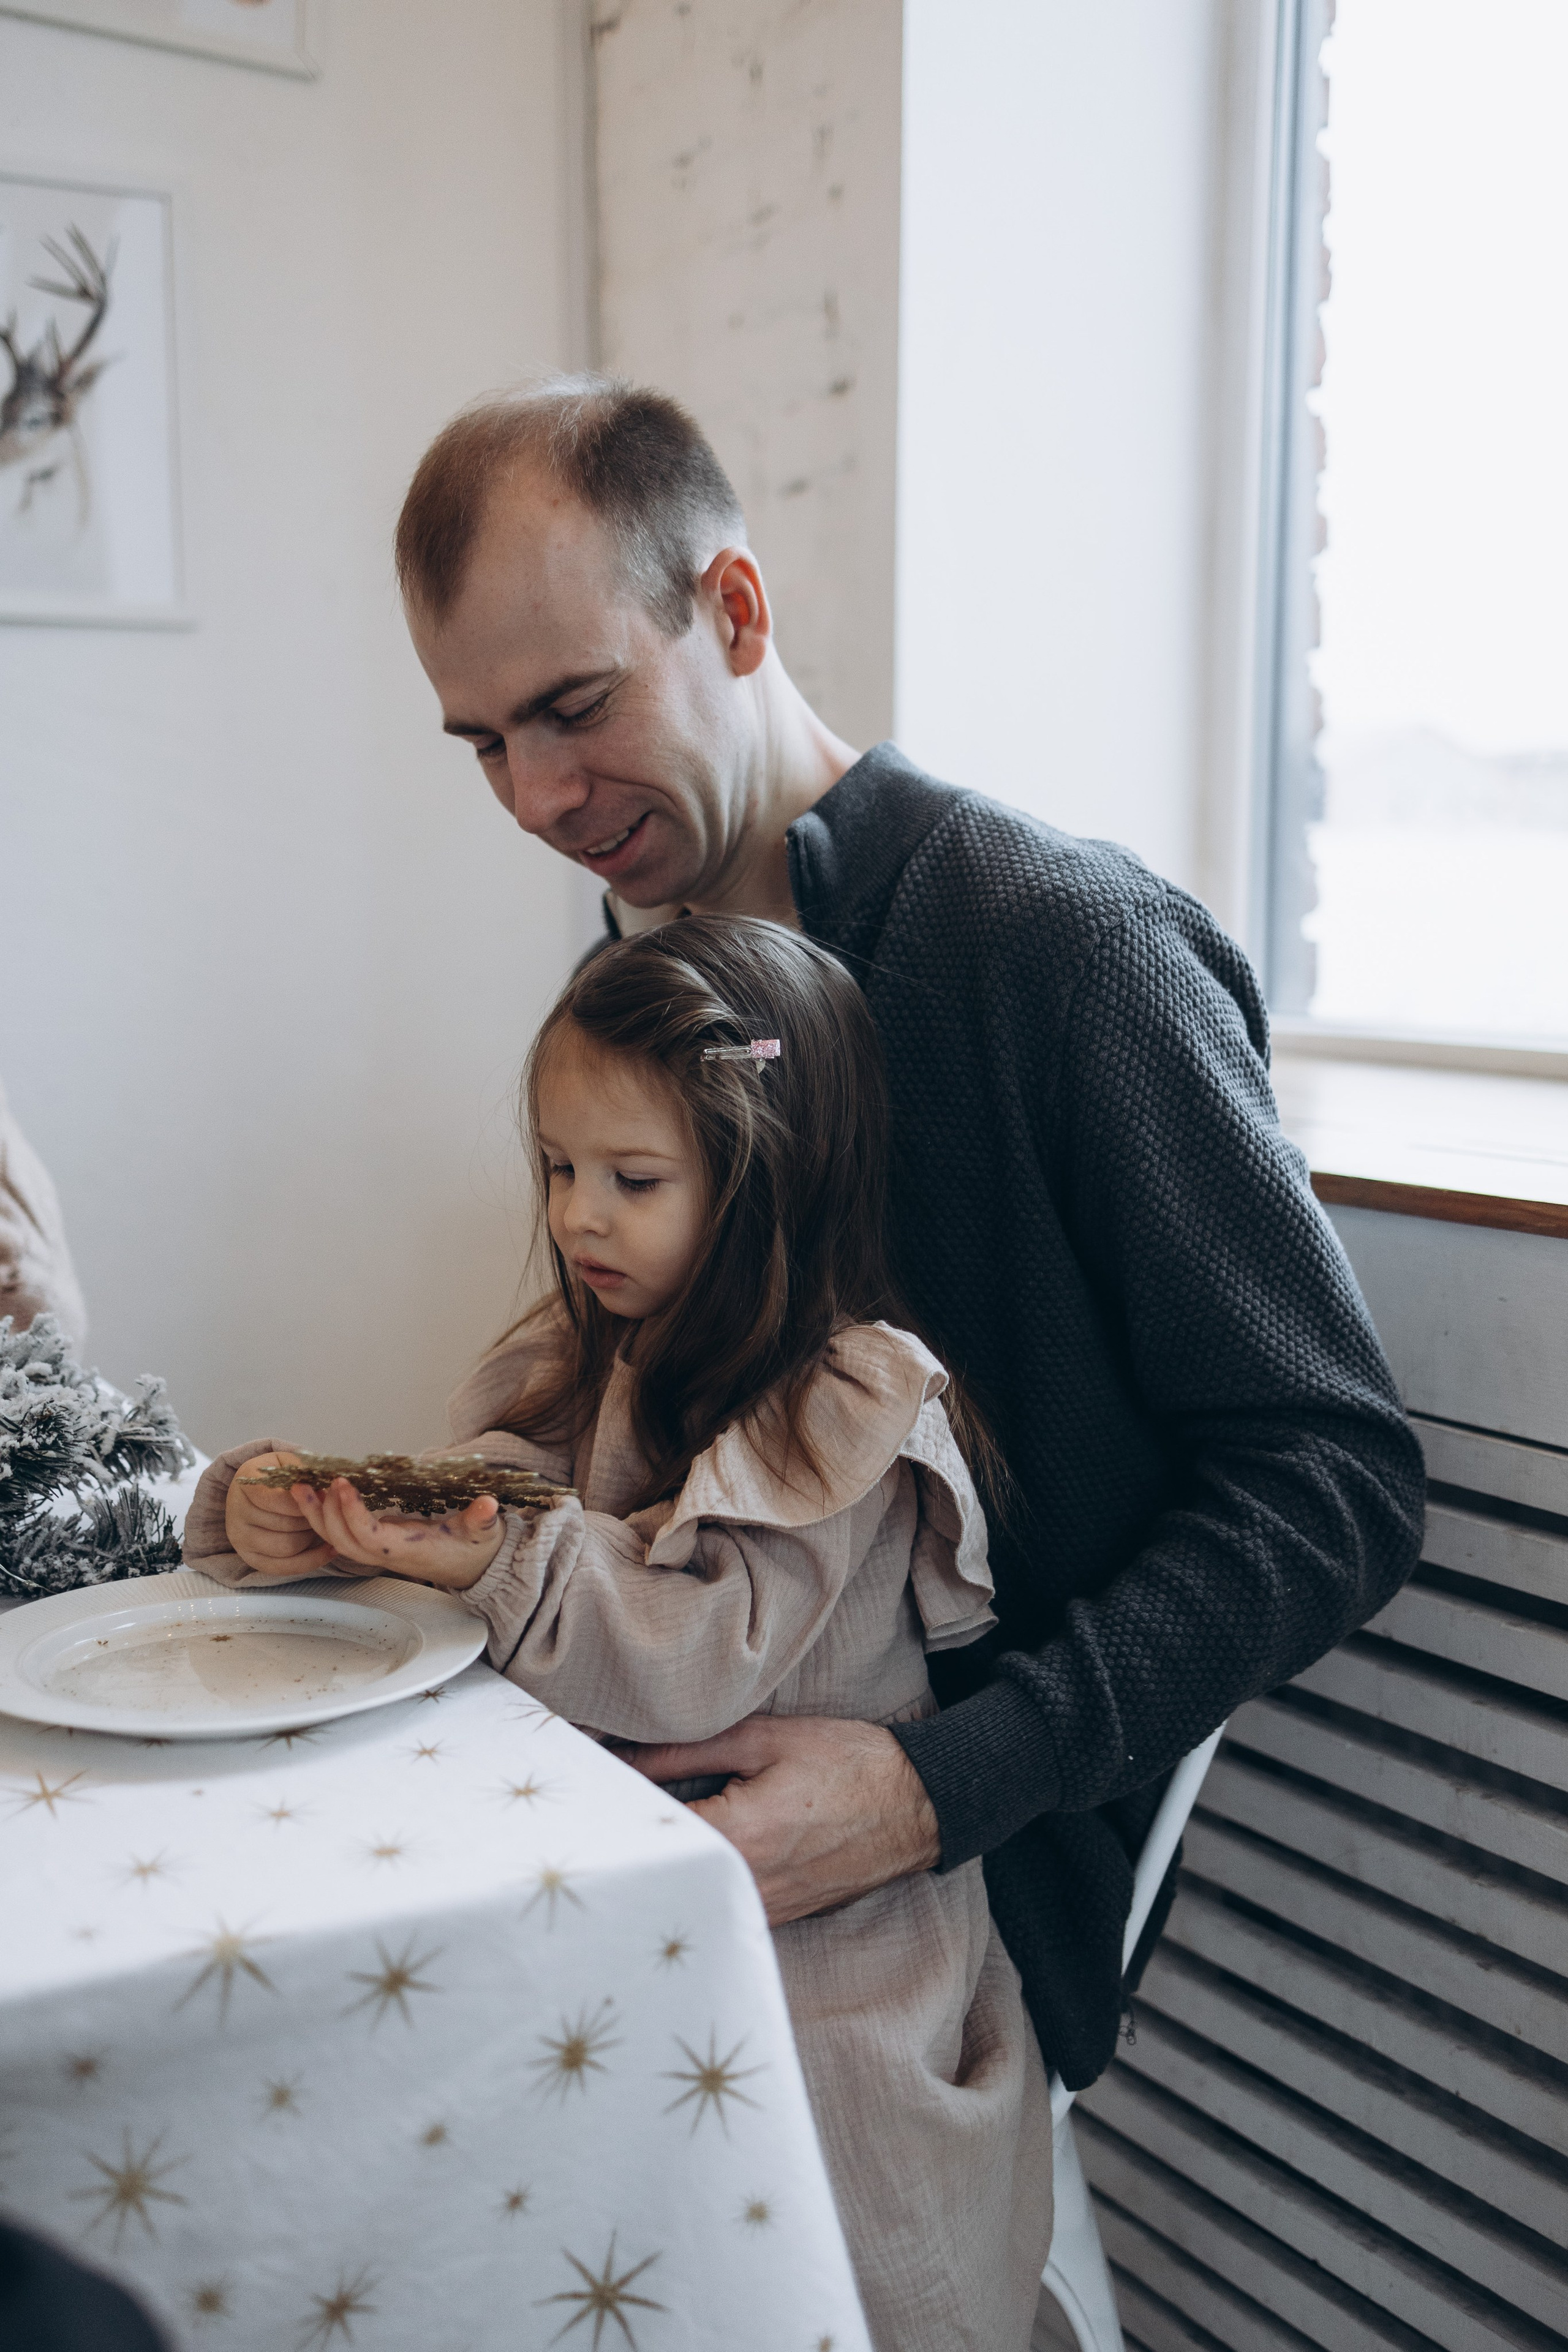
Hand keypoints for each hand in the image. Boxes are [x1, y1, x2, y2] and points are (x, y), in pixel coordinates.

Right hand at [227, 1450, 339, 1577]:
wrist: (254, 1491)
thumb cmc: (277, 1476)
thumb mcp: (289, 1463)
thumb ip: (306, 1474)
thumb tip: (330, 1492)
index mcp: (246, 1482)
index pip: (278, 1499)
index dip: (305, 1501)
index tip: (322, 1495)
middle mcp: (236, 1512)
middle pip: (286, 1525)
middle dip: (312, 1519)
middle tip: (326, 1511)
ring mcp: (240, 1538)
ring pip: (287, 1547)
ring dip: (311, 1538)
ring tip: (321, 1525)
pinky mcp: (250, 1558)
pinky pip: (284, 1567)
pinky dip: (311, 1561)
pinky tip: (328, 1549)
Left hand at [289, 1477, 505, 1590]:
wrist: (475, 1570)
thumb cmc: (475, 1549)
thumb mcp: (483, 1533)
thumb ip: (482, 1519)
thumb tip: (488, 1504)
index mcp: (410, 1550)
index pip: (371, 1537)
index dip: (353, 1514)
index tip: (343, 1485)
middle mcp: (389, 1555)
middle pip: (343, 1541)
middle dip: (322, 1514)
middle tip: (309, 1483)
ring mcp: (380, 1552)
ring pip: (338, 1541)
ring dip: (316, 1516)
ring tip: (302, 1488)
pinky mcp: (377, 1545)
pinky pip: (344, 1535)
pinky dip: (327, 1517)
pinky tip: (319, 1498)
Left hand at [618, 1715, 941, 1924]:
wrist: (917, 1804)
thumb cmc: (846, 1762)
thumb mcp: (764, 1739)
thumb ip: (684, 1751)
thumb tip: (619, 1756)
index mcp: (740, 1839)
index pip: (650, 1836)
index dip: (613, 1813)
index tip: (588, 1793)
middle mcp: (747, 1888)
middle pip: (661, 1874)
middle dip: (628, 1845)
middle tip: (598, 1816)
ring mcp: (763, 1911)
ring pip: (686, 1897)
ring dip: (661, 1867)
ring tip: (635, 1831)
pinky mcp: (776, 1918)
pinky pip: (716, 1905)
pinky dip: (694, 1882)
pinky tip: (684, 1855)